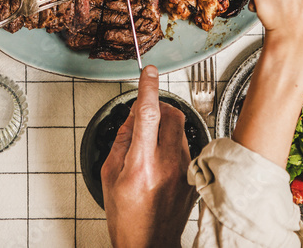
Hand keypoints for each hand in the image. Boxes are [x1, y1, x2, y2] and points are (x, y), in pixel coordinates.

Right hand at [102, 65, 193, 247]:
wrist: (149, 245)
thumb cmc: (127, 218)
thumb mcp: (109, 175)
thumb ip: (122, 141)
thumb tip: (132, 117)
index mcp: (141, 165)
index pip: (147, 114)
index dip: (148, 89)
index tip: (148, 72)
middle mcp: (167, 166)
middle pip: (170, 115)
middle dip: (158, 107)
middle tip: (144, 117)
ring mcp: (184, 171)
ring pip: (179, 129)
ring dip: (164, 127)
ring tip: (149, 147)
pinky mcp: (193, 177)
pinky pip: (184, 147)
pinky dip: (171, 145)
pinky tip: (160, 163)